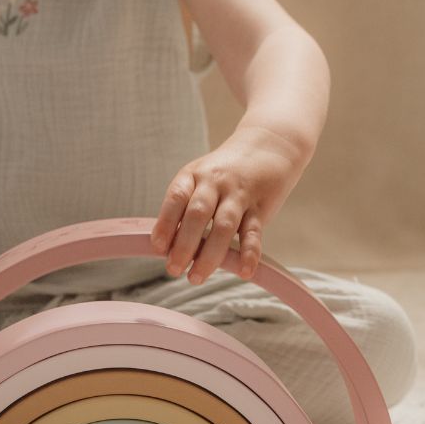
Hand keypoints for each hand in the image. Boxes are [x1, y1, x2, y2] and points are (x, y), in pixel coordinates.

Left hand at [150, 129, 307, 284]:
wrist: (267, 146)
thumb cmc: (224, 171)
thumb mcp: (199, 178)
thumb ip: (185, 207)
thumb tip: (166, 245)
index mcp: (193, 175)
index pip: (176, 197)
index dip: (165, 222)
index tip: (157, 247)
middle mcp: (214, 182)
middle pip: (198, 214)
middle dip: (184, 244)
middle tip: (173, 269)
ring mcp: (238, 194)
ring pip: (223, 225)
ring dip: (210, 255)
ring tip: (196, 277)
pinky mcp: (260, 206)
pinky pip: (253, 232)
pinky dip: (249, 253)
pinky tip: (243, 271)